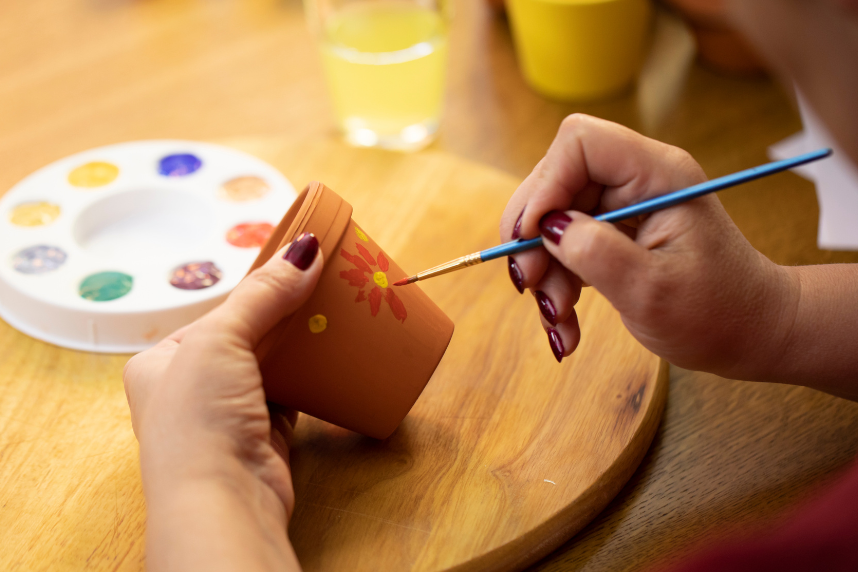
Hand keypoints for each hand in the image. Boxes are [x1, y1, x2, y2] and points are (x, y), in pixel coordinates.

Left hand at [124, 232, 321, 571]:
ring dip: (299, 345)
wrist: (223, 500)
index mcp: (159, 362)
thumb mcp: (220, 340)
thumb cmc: (199, 418)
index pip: (215, 313)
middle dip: (282, 316)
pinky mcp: (264, 435)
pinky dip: (311, 376)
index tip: (296, 269)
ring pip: (271, 366)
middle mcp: (190, 388)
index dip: (255, 291)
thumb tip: (305, 248)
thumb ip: (263, 294)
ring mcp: (228, 414)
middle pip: (246, 337)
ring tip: (332, 315)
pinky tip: (331, 357)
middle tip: (322, 287)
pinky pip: (292, 394)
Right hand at [500, 114, 794, 378]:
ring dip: (544, 273)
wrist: (750, 336)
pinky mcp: (612, 236)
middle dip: (534, 237)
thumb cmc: (717, 313)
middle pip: (555, 183)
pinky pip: (565, 249)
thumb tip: (545, 229)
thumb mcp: (651, 290)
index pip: (579, 144)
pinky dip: (556, 287)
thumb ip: (595, 253)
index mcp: (657, 174)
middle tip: (530, 286)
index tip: (531, 236)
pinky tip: (566, 326)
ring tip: (559, 322)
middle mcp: (636, 181)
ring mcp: (622, 208)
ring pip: (552, 222)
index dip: (545, 184)